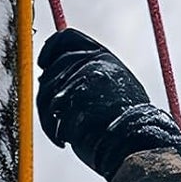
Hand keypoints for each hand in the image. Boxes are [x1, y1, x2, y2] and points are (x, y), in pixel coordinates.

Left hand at [37, 28, 180, 179]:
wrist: (138, 142)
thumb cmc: (125, 124)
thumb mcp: (115, 89)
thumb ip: (89, 76)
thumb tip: (47, 76)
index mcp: (103, 57)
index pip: (66, 39)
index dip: (50, 50)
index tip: (43, 64)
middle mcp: (91, 63)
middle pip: (51, 69)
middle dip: (46, 92)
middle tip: (52, 113)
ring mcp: (83, 81)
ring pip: (47, 93)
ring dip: (48, 116)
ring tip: (60, 132)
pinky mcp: (75, 100)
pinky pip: (50, 114)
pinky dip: (53, 131)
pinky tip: (64, 141)